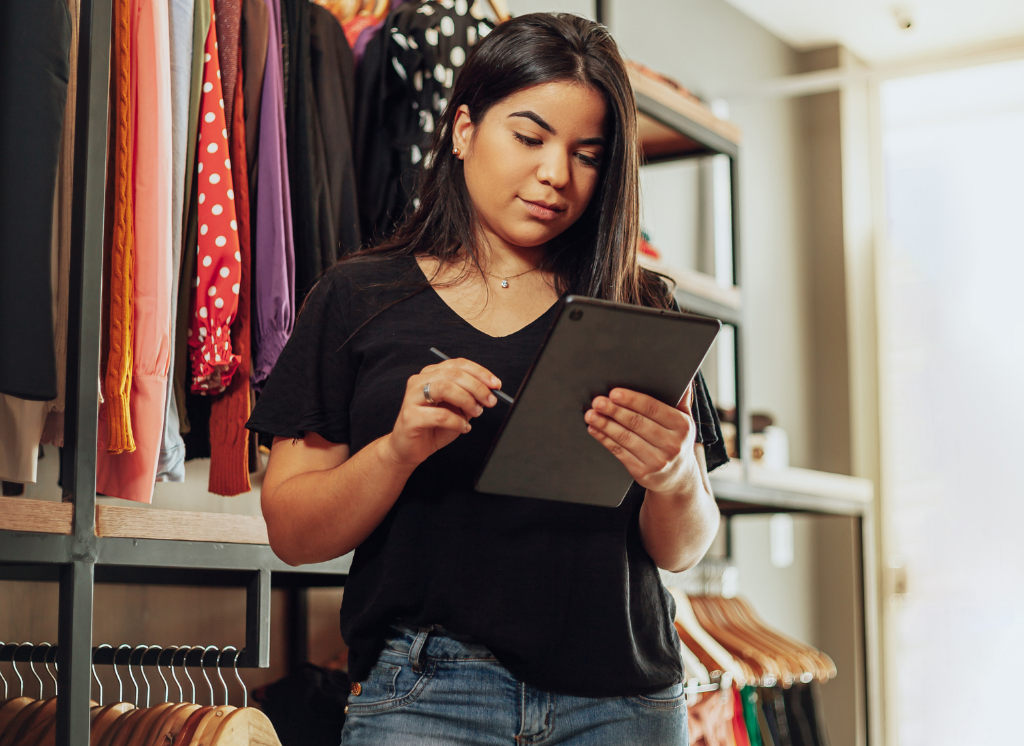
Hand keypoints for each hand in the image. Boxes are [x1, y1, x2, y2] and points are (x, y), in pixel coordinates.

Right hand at [385, 358, 500, 467]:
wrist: (409, 448)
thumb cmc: (433, 427)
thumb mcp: (457, 409)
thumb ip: (470, 397)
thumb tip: (490, 392)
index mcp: (432, 374)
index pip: (458, 364)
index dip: (480, 373)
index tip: (496, 384)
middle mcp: (420, 381)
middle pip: (453, 374)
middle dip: (477, 387)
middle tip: (490, 401)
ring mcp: (412, 397)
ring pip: (444, 388)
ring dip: (467, 400)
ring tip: (476, 413)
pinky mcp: (410, 416)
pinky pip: (439, 415)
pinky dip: (457, 422)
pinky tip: (464, 428)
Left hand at [584, 383, 697, 494]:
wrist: (677, 478)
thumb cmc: (677, 441)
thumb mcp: (684, 420)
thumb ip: (681, 397)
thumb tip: (684, 376)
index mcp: (682, 426)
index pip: (654, 409)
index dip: (632, 400)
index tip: (615, 393)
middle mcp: (672, 444)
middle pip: (637, 423)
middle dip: (614, 411)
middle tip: (598, 401)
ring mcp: (657, 461)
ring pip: (625, 438)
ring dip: (605, 425)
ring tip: (591, 414)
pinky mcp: (642, 472)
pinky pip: (619, 452)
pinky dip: (604, 439)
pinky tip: (595, 430)